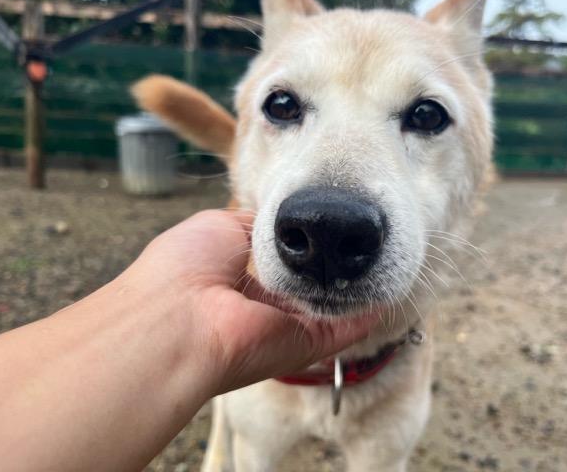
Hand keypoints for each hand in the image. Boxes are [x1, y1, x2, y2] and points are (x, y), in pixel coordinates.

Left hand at [123, 210, 377, 394]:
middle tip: (355, 243)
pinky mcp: (303, 346)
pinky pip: (342, 330)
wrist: (181, 314)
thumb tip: (279, 220)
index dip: (296, 247)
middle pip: (300, 289)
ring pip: (323, 310)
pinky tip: (385, 292)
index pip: (272, 264)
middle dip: (324, 269)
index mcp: (231, 278)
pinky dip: (364, 316)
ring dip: (348, 289)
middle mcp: (257, 307)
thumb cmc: (187, 264)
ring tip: (378, 260)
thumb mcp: (220, 228)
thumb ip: (255, 225)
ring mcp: (280, 329)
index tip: (320, 229)